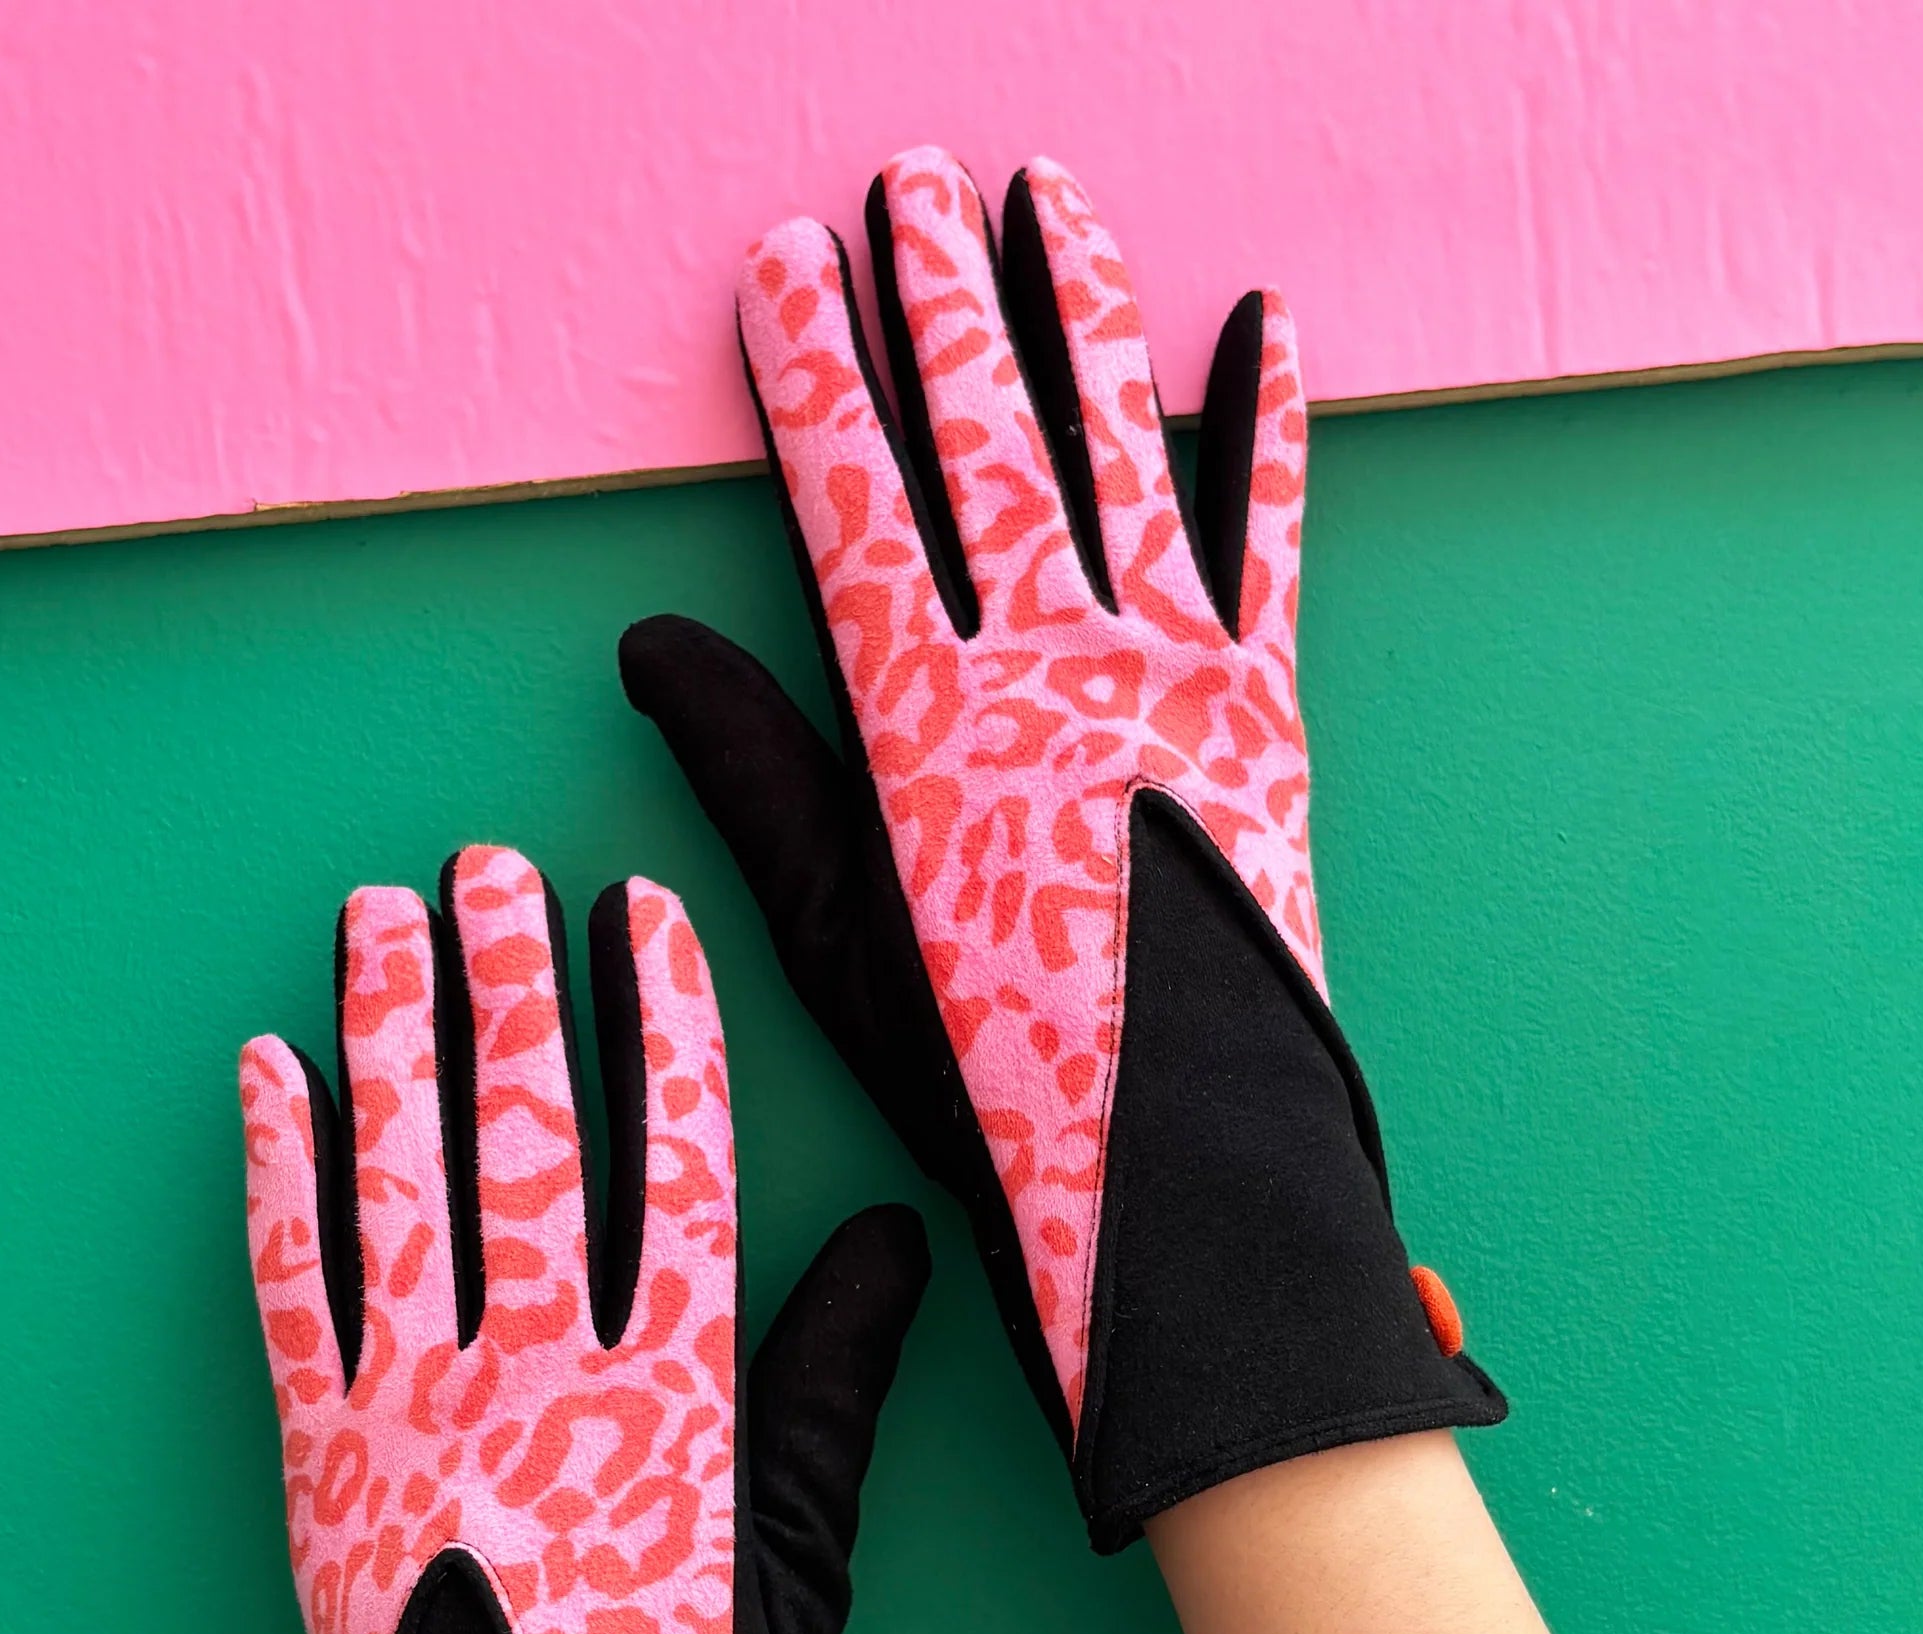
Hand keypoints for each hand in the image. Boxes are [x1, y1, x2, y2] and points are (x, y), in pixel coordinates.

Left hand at [166, 845, 927, 1633]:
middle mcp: (541, 1375)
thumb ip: (829, 1397)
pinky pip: (289, 1281)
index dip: (661, 1025)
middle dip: (508, 982)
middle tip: (489, 860)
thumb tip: (883, 1240)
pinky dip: (276, 1167)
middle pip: (525, 1134)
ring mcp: (414, 1409)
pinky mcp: (316, 1457)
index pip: (674, 1160)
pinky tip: (270, 1069)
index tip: (641, 915)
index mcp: (677, 1395)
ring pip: (401, 1177)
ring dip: (387, 1031)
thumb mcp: (799, 1577)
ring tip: (377, 912)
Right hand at [623, 147, 1499, 1549]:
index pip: (856, 503)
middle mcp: (1057, 666)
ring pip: (1121, 450)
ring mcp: (1176, 673)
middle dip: (945, 299)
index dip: (814, 378)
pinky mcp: (1264, 708)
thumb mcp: (835, 942)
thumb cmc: (988, 1074)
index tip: (784, 265)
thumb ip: (755, 778)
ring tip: (1049, 194)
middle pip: (990, 441)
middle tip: (913, 176)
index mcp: (930, 720)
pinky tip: (1265, 323)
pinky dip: (1269, 430)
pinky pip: (1271, 536)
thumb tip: (652, 644)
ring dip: (1083, 314)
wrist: (1182, 1168)